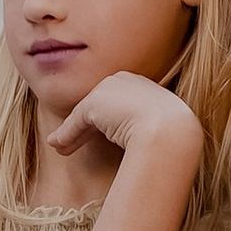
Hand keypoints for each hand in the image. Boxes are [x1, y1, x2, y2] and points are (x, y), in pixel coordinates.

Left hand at [42, 73, 201, 164]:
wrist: (169, 130)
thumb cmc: (171, 133)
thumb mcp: (158, 131)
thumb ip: (144, 133)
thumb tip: (139, 145)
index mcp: (145, 87)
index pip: (119, 104)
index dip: (105, 123)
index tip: (95, 138)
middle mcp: (127, 81)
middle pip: (99, 107)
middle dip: (83, 127)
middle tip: (69, 144)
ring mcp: (111, 89)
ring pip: (86, 114)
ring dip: (71, 133)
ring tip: (60, 149)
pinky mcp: (96, 102)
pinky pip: (78, 120)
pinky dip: (68, 133)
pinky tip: (59, 146)